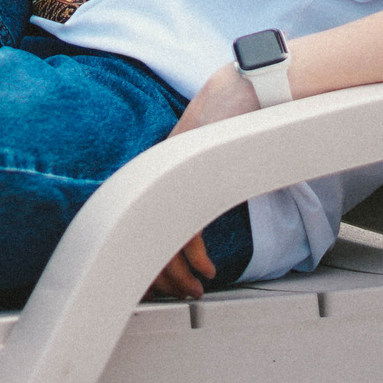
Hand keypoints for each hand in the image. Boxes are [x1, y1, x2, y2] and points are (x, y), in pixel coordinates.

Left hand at [146, 61, 260, 299]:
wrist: (244, 89)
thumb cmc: (230, 115)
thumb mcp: (206, 147)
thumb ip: (196, 169)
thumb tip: (198, 192)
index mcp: (157, 167)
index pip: (138, 220)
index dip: (144, 254)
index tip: (155, 278)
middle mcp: (158, 172)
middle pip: (142, 236)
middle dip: (158, 273)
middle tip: (173, 293)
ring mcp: (174, 177)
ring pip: (162, 241)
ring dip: (177, 272)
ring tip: (191, 289)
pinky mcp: (193, 183)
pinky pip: (185, 232)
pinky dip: (194, 257)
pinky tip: (205, 269)